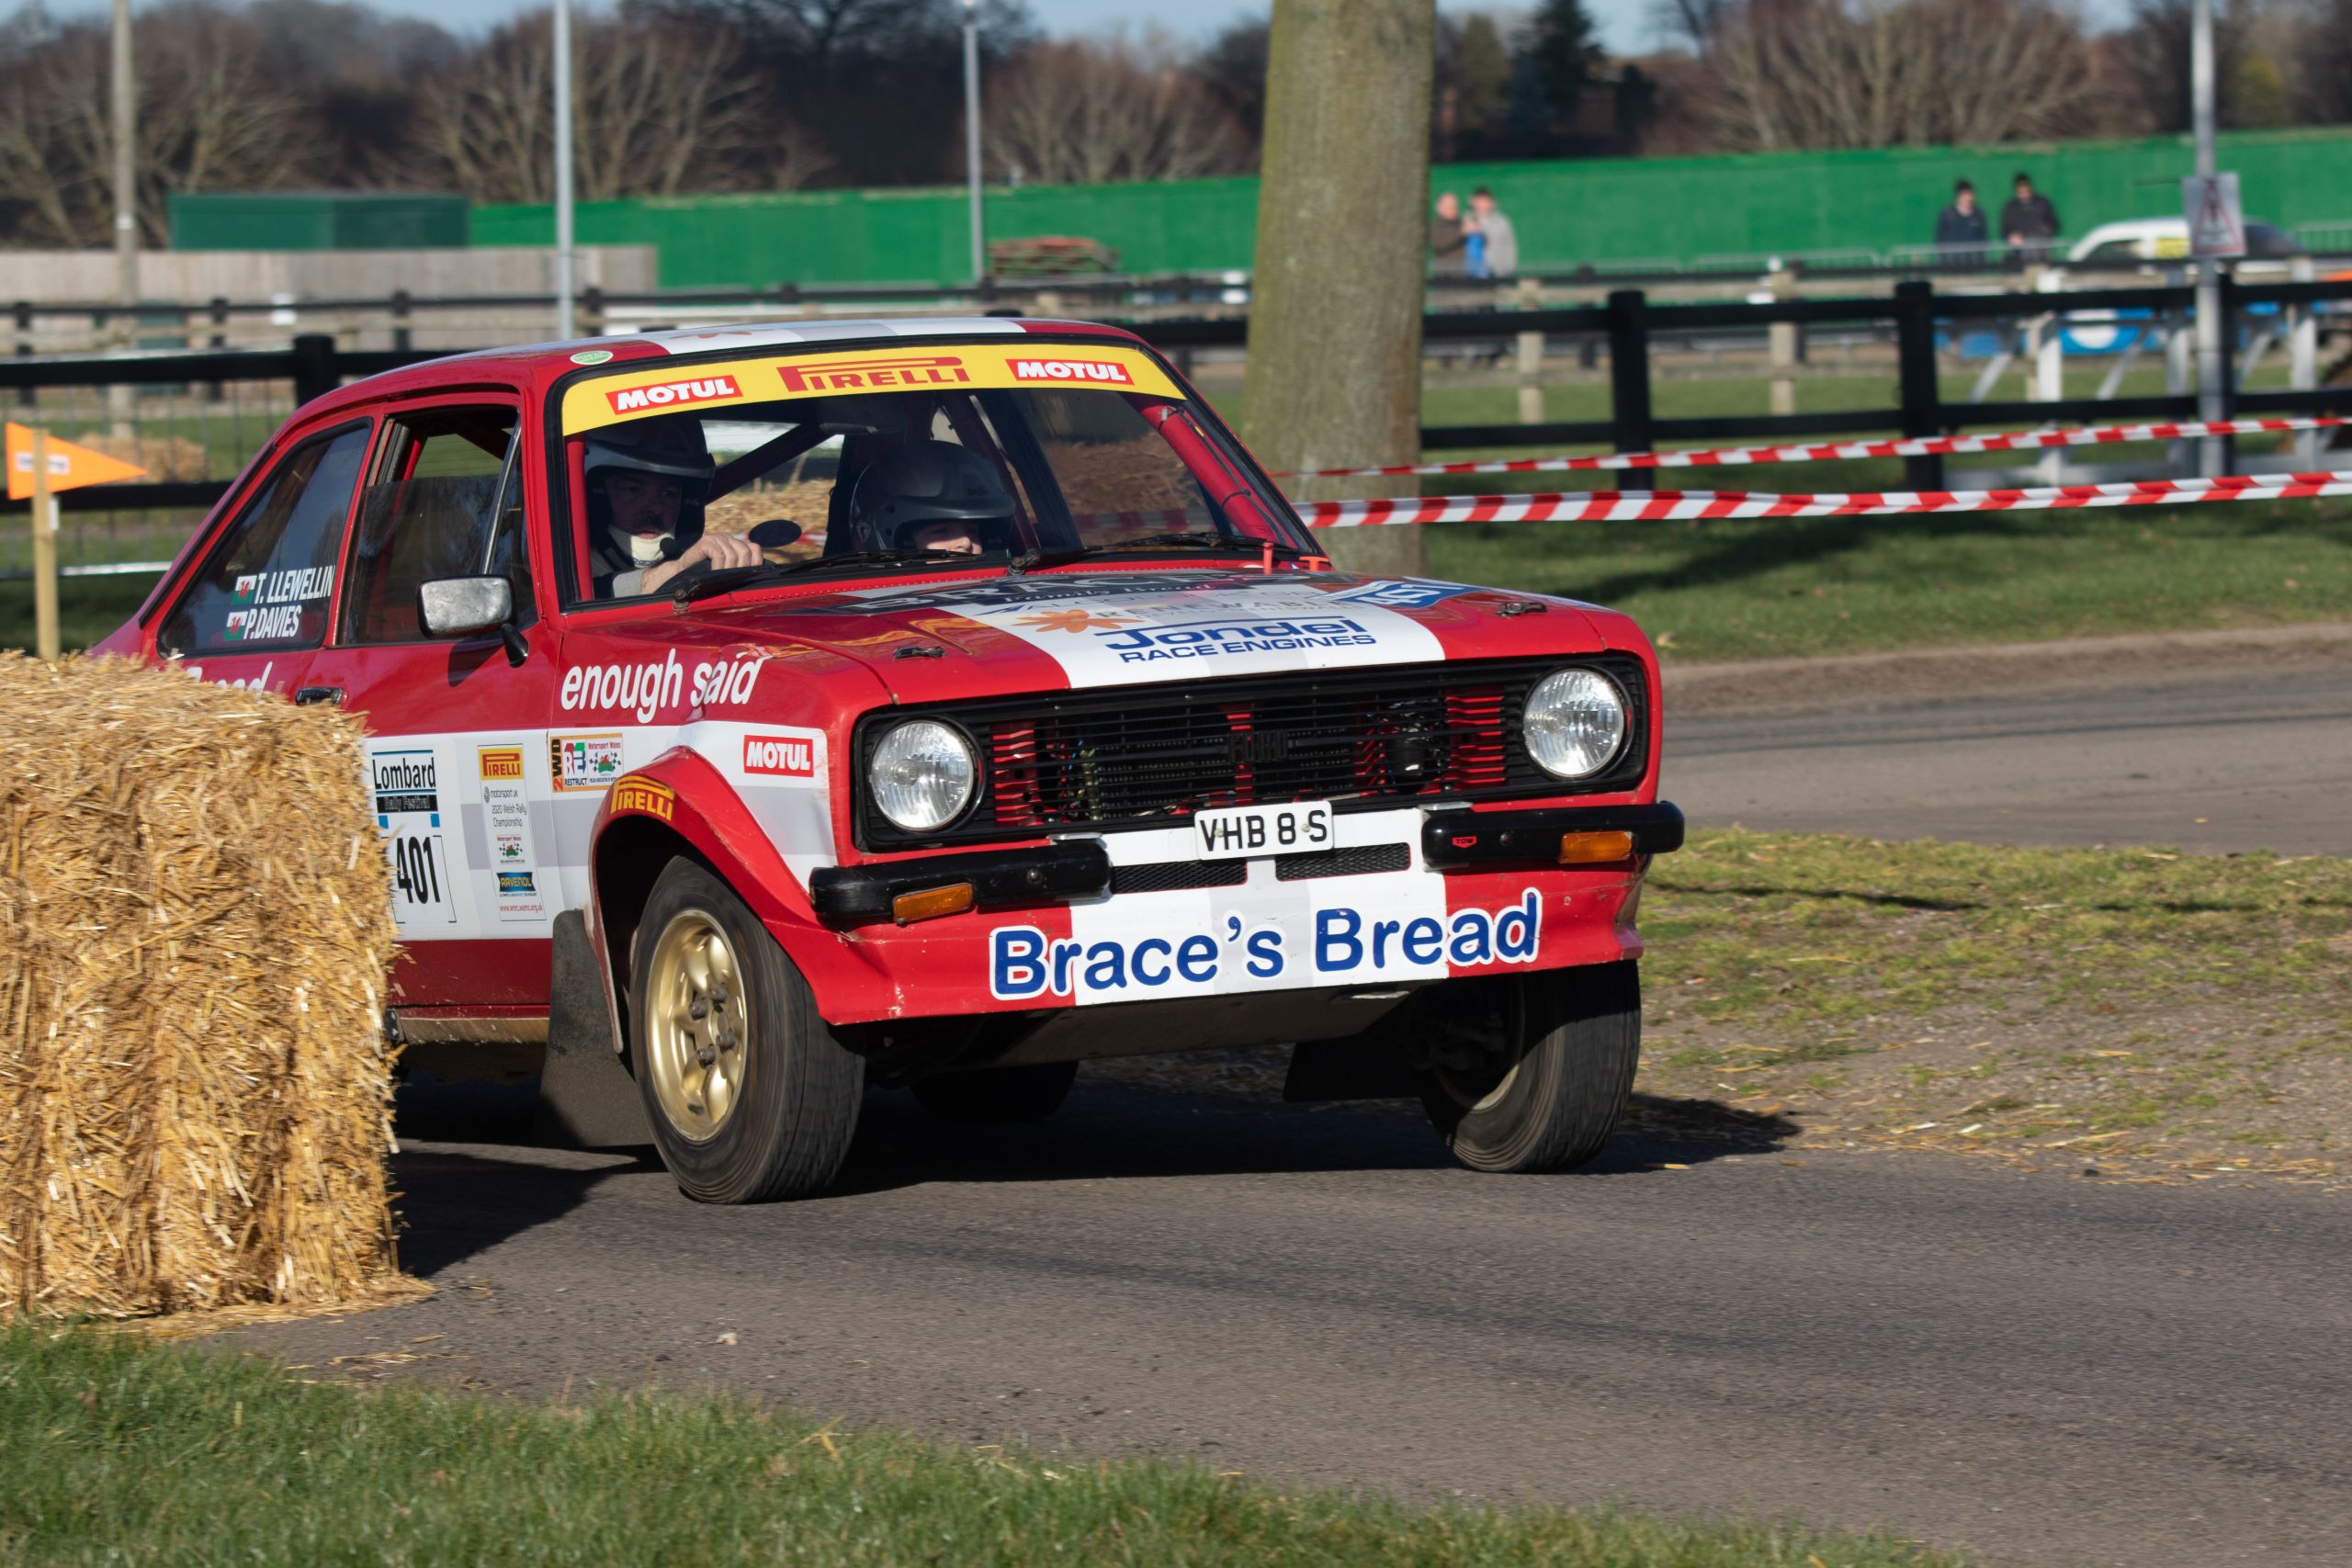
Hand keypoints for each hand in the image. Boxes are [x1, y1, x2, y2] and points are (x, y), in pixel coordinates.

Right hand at [642, 532, 760, 591]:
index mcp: (735, 544)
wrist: (681, 574)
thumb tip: (759, 579)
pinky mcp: (706, 541)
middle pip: (746, 551)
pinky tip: (713, 574)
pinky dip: (718, 567)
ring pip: (733, 555)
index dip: (756, 562)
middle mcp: (728, 538)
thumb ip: (739, 570)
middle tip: (733, 581)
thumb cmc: (705, 576)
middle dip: (742, 569)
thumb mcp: (726, 573)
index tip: (750, 576)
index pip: (755, 548)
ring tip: (721, 579)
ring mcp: (717, 538)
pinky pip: (719, 554)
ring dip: (729, 571)